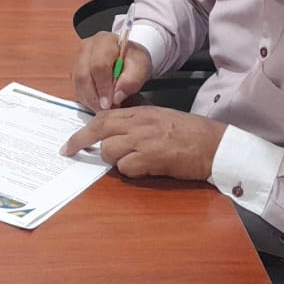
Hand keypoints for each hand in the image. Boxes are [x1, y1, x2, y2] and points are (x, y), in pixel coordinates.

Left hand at [60, 107, 224, 180]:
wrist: (214, 144)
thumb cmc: (189, 133)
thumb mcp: (160, 117)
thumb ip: (137, 121)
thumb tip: (113, 128)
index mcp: (141, 112)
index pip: (103, 117)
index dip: (84, 130)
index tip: (70, 142)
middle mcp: (139, 123)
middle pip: (99, 130)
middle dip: (81, 142)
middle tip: (70, 151)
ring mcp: (144, 140)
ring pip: (110, 151)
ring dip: (115, 160)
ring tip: (133, 161)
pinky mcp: (151, 158)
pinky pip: (126, 167)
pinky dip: (130, 171)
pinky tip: (145, 169)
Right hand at [71, 31, 152, 110]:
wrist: (127, 56)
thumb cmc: (133, 60)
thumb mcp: (141, 67)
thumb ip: (132, 81)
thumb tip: (116, 97)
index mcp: (106, 42)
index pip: (99, 66)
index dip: (103, 87)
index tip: (109, 104)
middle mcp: (88, 47)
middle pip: (83, 75)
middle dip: (93, 97)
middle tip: (105, 110)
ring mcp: (78, 57)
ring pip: (77, 83)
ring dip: (89, 100)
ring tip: (103, 108)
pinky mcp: (75, 68)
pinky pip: (76, 86)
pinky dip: (86, 98)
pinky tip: (97, 102)